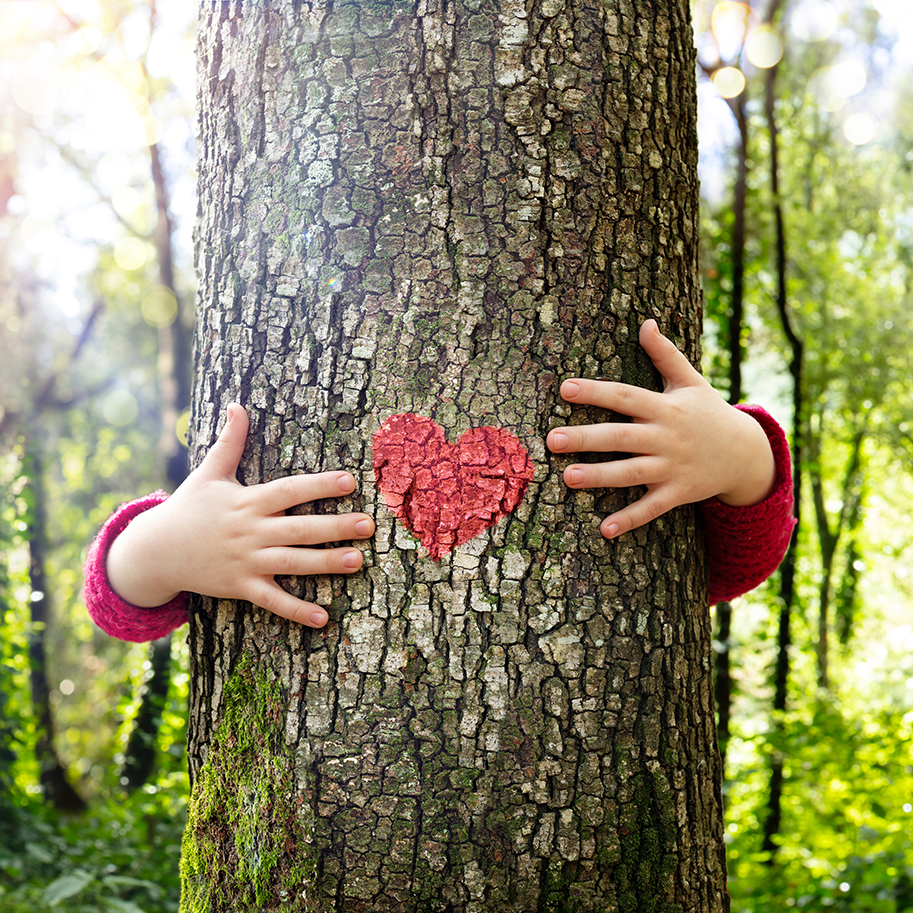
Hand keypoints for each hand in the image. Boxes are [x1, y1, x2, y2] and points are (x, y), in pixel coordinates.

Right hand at [105, 404, 373, 626]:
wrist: (154, 552)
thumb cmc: (187, 508)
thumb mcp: (208, 473)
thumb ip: (229, 442)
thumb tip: (237, 405)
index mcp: (247, 501)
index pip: (288, 491)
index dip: (318, 485)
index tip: (350, 480)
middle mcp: (250, 532)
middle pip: (299, 528)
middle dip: (335, 526)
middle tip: (368, 524)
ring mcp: (245, 562)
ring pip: (292, 563)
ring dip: (325, 563)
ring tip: (358, 560)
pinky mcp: (240, 587)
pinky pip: (272, 600)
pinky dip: (296, 610)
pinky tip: (324, 618)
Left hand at [546, 319, 776, 538]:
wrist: (746, 453)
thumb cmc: (708, 413)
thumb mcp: (691, 381)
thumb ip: (665, 354)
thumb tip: (645, 322)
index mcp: (665, 407)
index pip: (625, 396)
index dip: (596, 392)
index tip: (565, 388)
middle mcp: (667, 437)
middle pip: (621, 436)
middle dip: (586, 438)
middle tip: (551, 439)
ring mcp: (673, 467)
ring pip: (632, 473)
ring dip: (600, 477)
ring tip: (567, 478)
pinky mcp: (679, 493)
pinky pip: (652, 508)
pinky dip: (629, 519)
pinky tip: (603, 529)